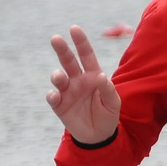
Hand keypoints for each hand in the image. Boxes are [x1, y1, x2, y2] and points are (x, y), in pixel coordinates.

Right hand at [47, 25, 120, 143]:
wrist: (99, 137)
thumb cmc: (108, 115)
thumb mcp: (113, 103)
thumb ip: (107, 89)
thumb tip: (100, 76)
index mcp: (92, 75)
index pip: (86, 55)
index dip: (81, 42)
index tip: (74, 28)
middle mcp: (78, 80)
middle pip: (68, 61)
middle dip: (62, 49)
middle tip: (55, 38)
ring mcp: (67, 92)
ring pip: (59, 78)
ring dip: (57, 76)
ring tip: (59, 77)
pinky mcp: (60, 105)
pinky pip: (53, 98)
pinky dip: (52, 95)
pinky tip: (55, 95)